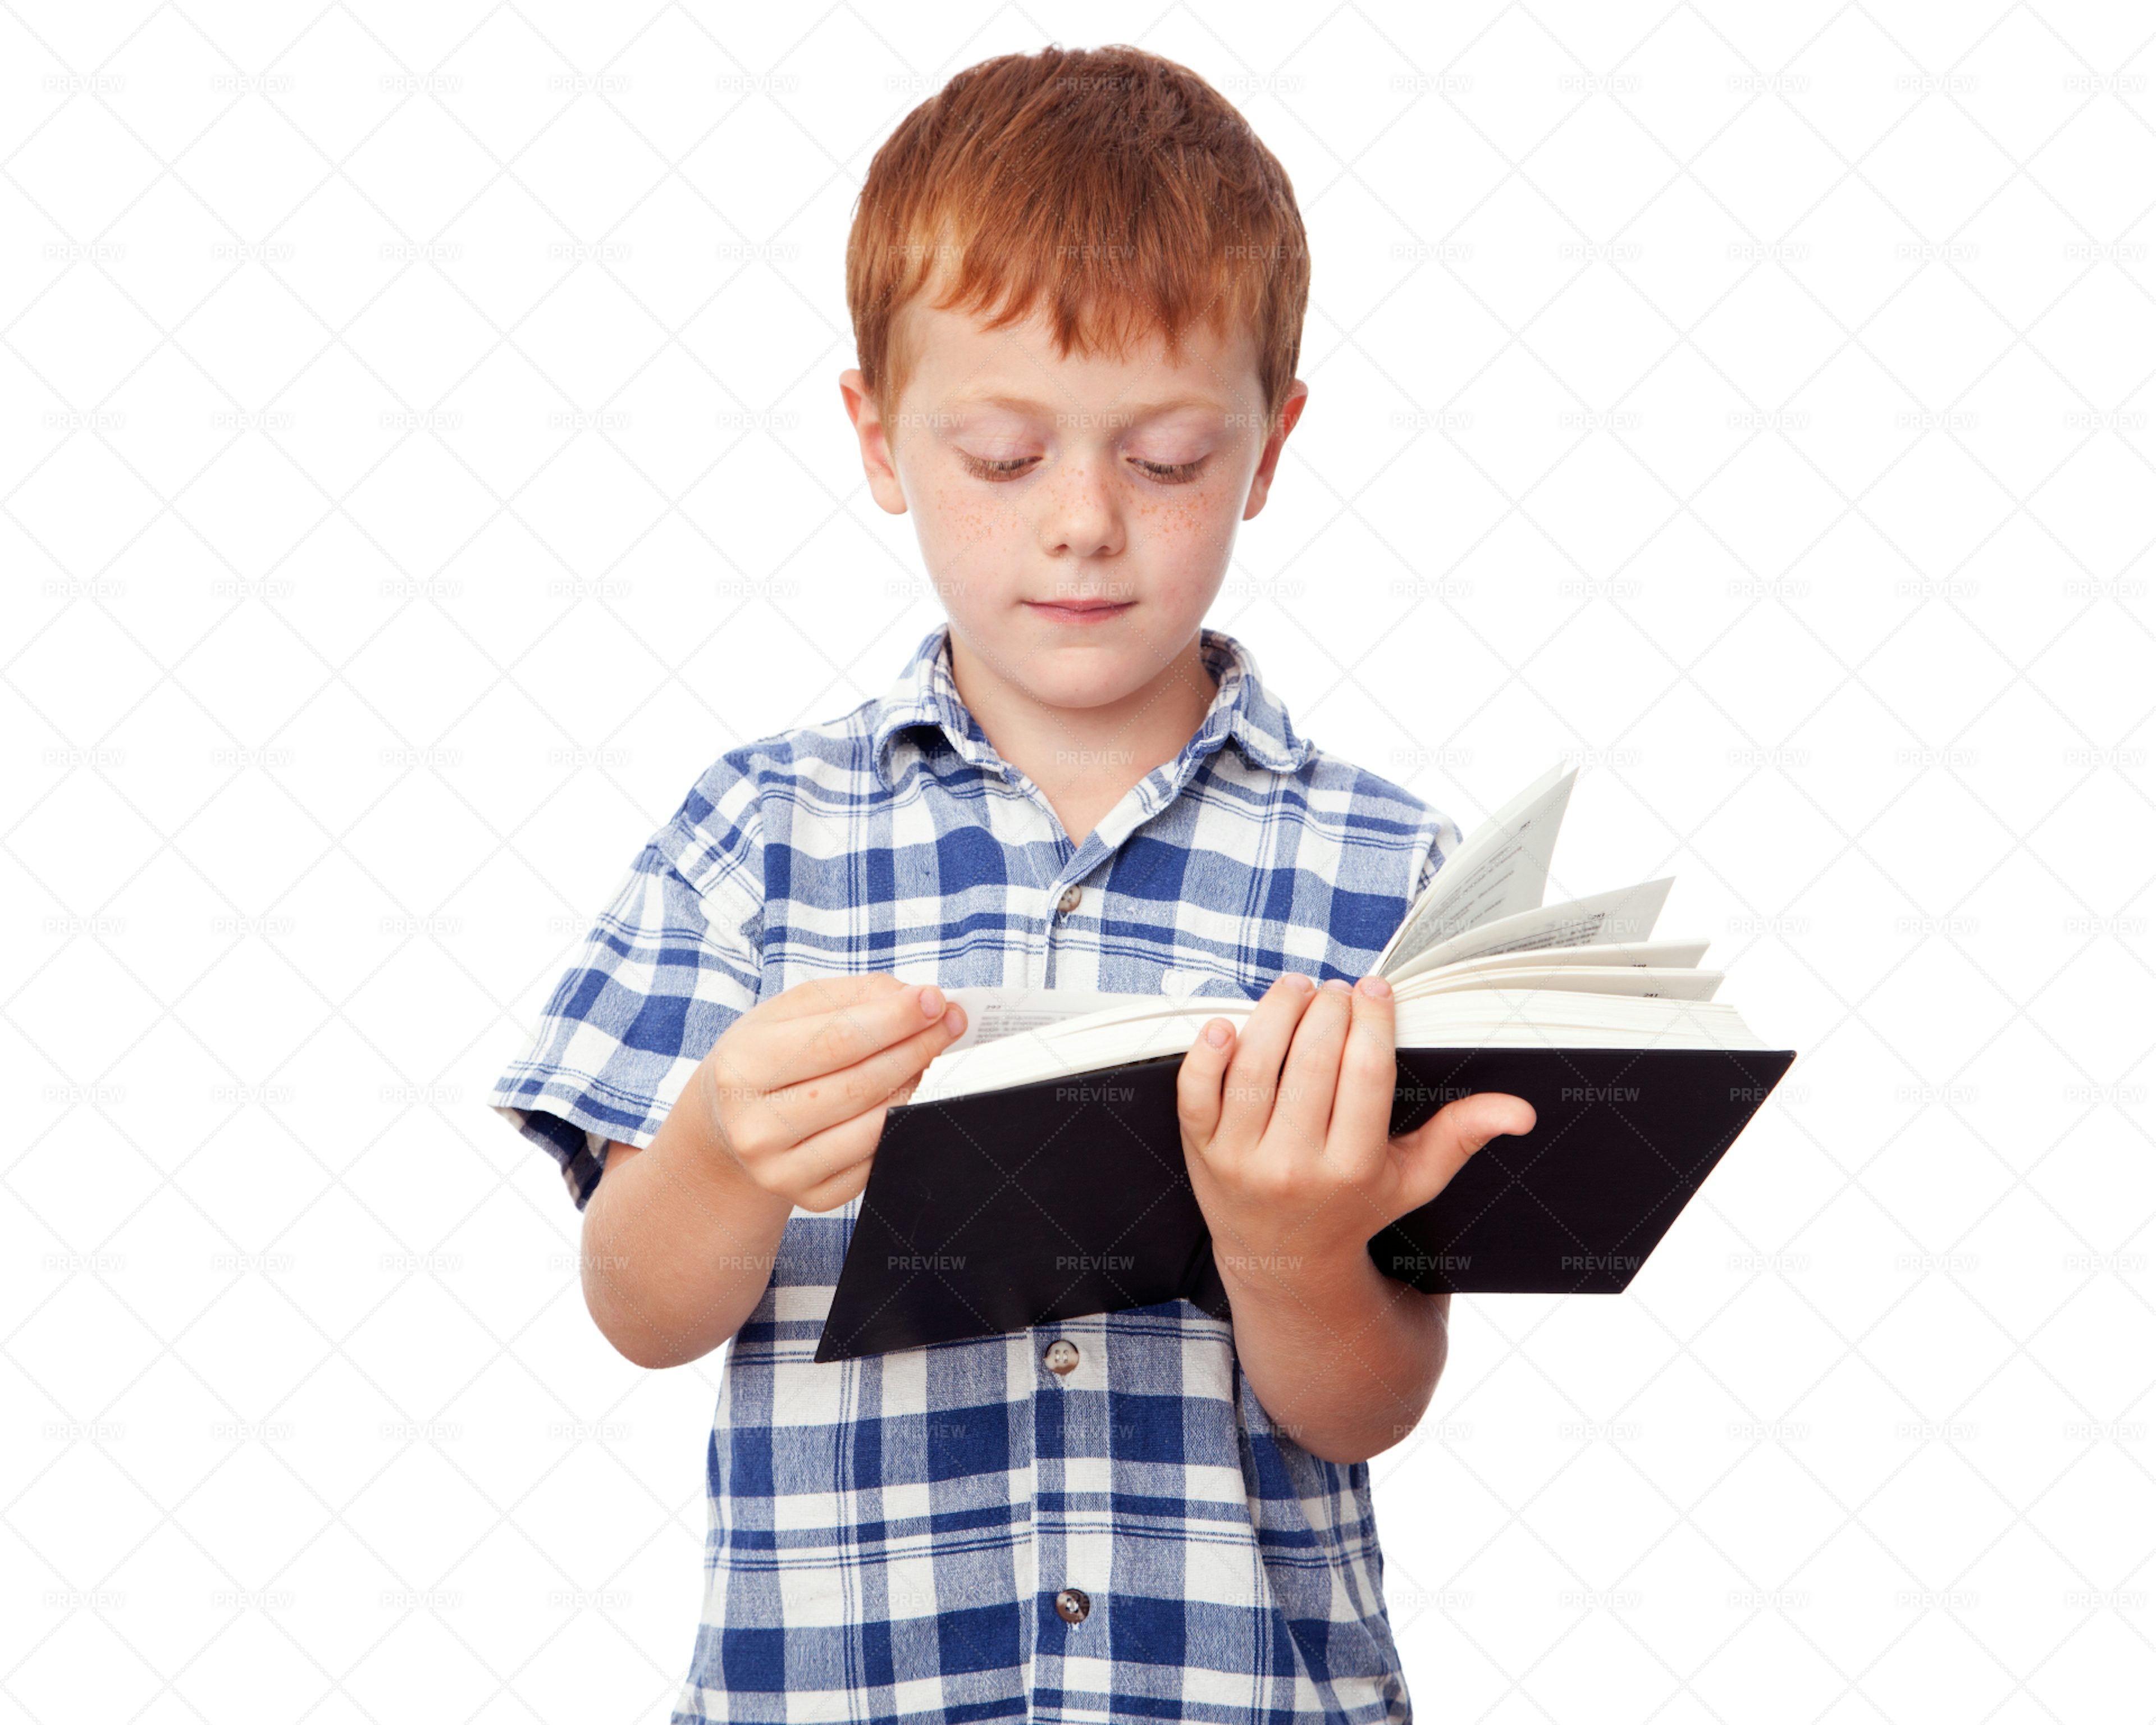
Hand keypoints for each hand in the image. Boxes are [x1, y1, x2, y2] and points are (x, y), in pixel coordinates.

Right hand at [694, 974, 966, 1213]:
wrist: (728, 1122)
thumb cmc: (769, 1055)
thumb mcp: (793, 1010)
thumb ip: (857, 997)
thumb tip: (924, 1002)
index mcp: (742, 1066)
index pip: (837, 1040)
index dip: (895, 1020)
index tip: (936, 1002)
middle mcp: (754, 1126)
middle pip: (860, 1085)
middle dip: (916, 1048)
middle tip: (949, 1024)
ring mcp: (780, 1170)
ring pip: (874, 1128)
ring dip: (914, 1086)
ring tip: (925, 1058)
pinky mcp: (810, 1198)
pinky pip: (876, 1161)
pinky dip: (900, 1124)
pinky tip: (903, 1097)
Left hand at [1175, 972, 1534, 1290]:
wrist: (1283, 1260)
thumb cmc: (1354, 1206)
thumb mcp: (1413, 1179)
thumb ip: (1461, 1136)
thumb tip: (1521, 1111)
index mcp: (1353, 1167)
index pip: (1365, 1072)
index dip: (1372, 1018)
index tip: (1376, 989)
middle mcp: (1295, 1165)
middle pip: (1312, 1059)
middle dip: (1328, 1008)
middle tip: (1337, 991)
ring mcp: (1242, 1159)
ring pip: (1255, 1065)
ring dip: (1276, 1012)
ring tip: (1297, 990)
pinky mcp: (1201, 1152)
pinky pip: (1196, 1093)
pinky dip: (1206, 1054)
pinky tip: (1227, 1025)